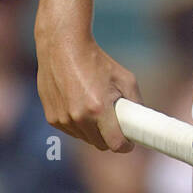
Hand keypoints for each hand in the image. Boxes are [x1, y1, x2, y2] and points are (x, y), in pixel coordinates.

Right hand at [36, 29, 140, 151]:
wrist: (63, 47)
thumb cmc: (97, 61)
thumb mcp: (125, 78)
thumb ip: (136, 103)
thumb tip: (142, 122)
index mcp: (98, 109)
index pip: (115, 144)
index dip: (125, 145)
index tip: (129, 141)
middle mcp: (78, 118)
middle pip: (100, 145)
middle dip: (110, 137)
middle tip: (114, 123)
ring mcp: (62, 119)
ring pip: (85, 139)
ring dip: (93, 131)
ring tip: (95, 107)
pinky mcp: (51, 118)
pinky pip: (71, 131)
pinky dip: (78, 124)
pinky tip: (78, 104)